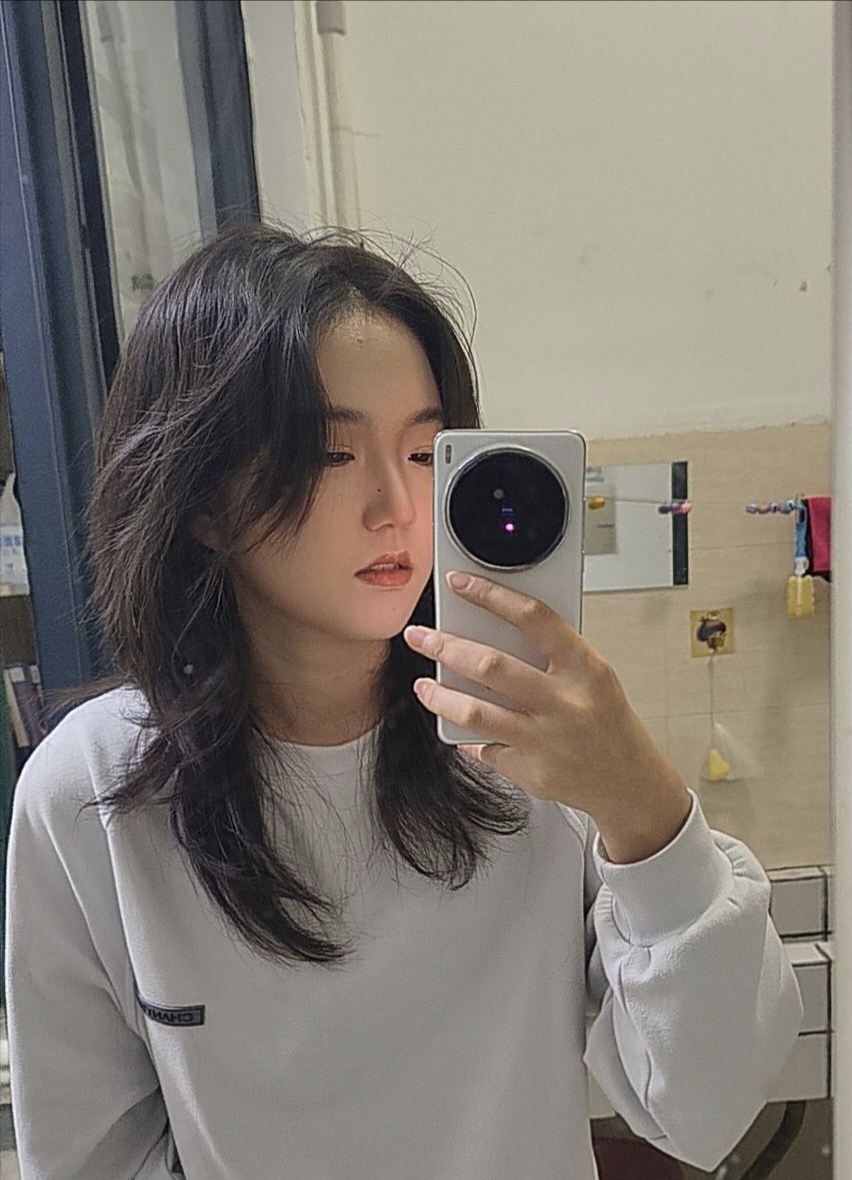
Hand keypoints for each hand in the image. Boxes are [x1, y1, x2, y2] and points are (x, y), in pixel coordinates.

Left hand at [404, 572, 690, 862]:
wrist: (628, 781)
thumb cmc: (605, 719)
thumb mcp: (592, 675)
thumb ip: (550, 654)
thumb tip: (488, 631)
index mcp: (584, 668)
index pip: (533, 618)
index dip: (490, 595)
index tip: (459, 584)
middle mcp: (565, 703)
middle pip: (491, 666)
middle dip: (445, 646)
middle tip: (420, 636)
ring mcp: (546, 740)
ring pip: (475, 712)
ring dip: (440, 696)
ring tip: (424, 685)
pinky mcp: (530, 771)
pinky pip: (484, 746)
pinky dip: (468, 735)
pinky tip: (460, 726)